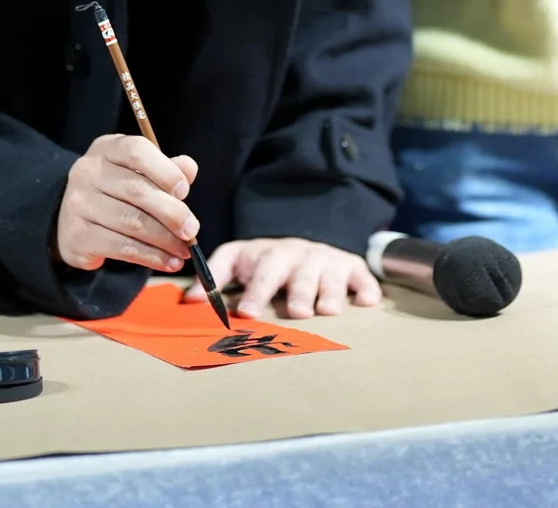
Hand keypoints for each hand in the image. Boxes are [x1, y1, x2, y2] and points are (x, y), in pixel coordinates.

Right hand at [56, 135, 200, 273]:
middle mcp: (87, 172)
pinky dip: (151, 257)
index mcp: (106, 149)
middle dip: (172, 213)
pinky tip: (169, 262)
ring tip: (185, 251)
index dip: (165, 171)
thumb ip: (166, 168)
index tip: (185, 191)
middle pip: (137, 191)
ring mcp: (79, 204)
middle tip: (192, 230)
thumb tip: (189, 168)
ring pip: (132, 223)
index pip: (137, 151)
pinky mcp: (78, 236)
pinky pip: (122, 248)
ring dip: (165, 240)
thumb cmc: (116, 191)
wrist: (70, 219)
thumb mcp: (138, 171)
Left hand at [185, 237, 379, 319]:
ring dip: (331, 292)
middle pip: (300, 272)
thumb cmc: (267, 262)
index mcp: (271, 255)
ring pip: (332, 275)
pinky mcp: (353, 269)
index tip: (247, 314)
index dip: (255, 291)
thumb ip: (215, 278)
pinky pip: (363, 278)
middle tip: (296, 312)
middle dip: (299, 291)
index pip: (262, 270)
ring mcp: (329, 262)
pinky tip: (368, 301)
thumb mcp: (239, 261)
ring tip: (328, 310)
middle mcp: (301, 256)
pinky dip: (367, 289)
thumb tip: (189, 302)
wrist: (306, 243)